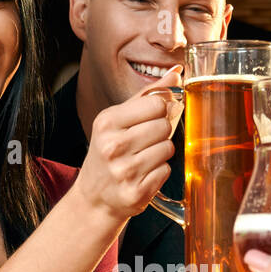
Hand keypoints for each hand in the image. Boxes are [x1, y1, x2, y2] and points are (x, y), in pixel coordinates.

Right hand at [75, 65, 181, 219]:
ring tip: (144, 158)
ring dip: (162, 153)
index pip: (155, 103)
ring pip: (168, 149)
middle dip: (161, 132)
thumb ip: (146, 96)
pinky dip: (160, 172)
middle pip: (164, 126)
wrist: (94, 198)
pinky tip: (144, 174)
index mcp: (107, 123)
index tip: (152, 117)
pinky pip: (166, 171)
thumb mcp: (116, 121)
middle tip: (146, 141)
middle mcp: (113, 147)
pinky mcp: (136, 193)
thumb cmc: (108, 154)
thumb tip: (176, 73)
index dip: (160, 109)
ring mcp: (124, 172)